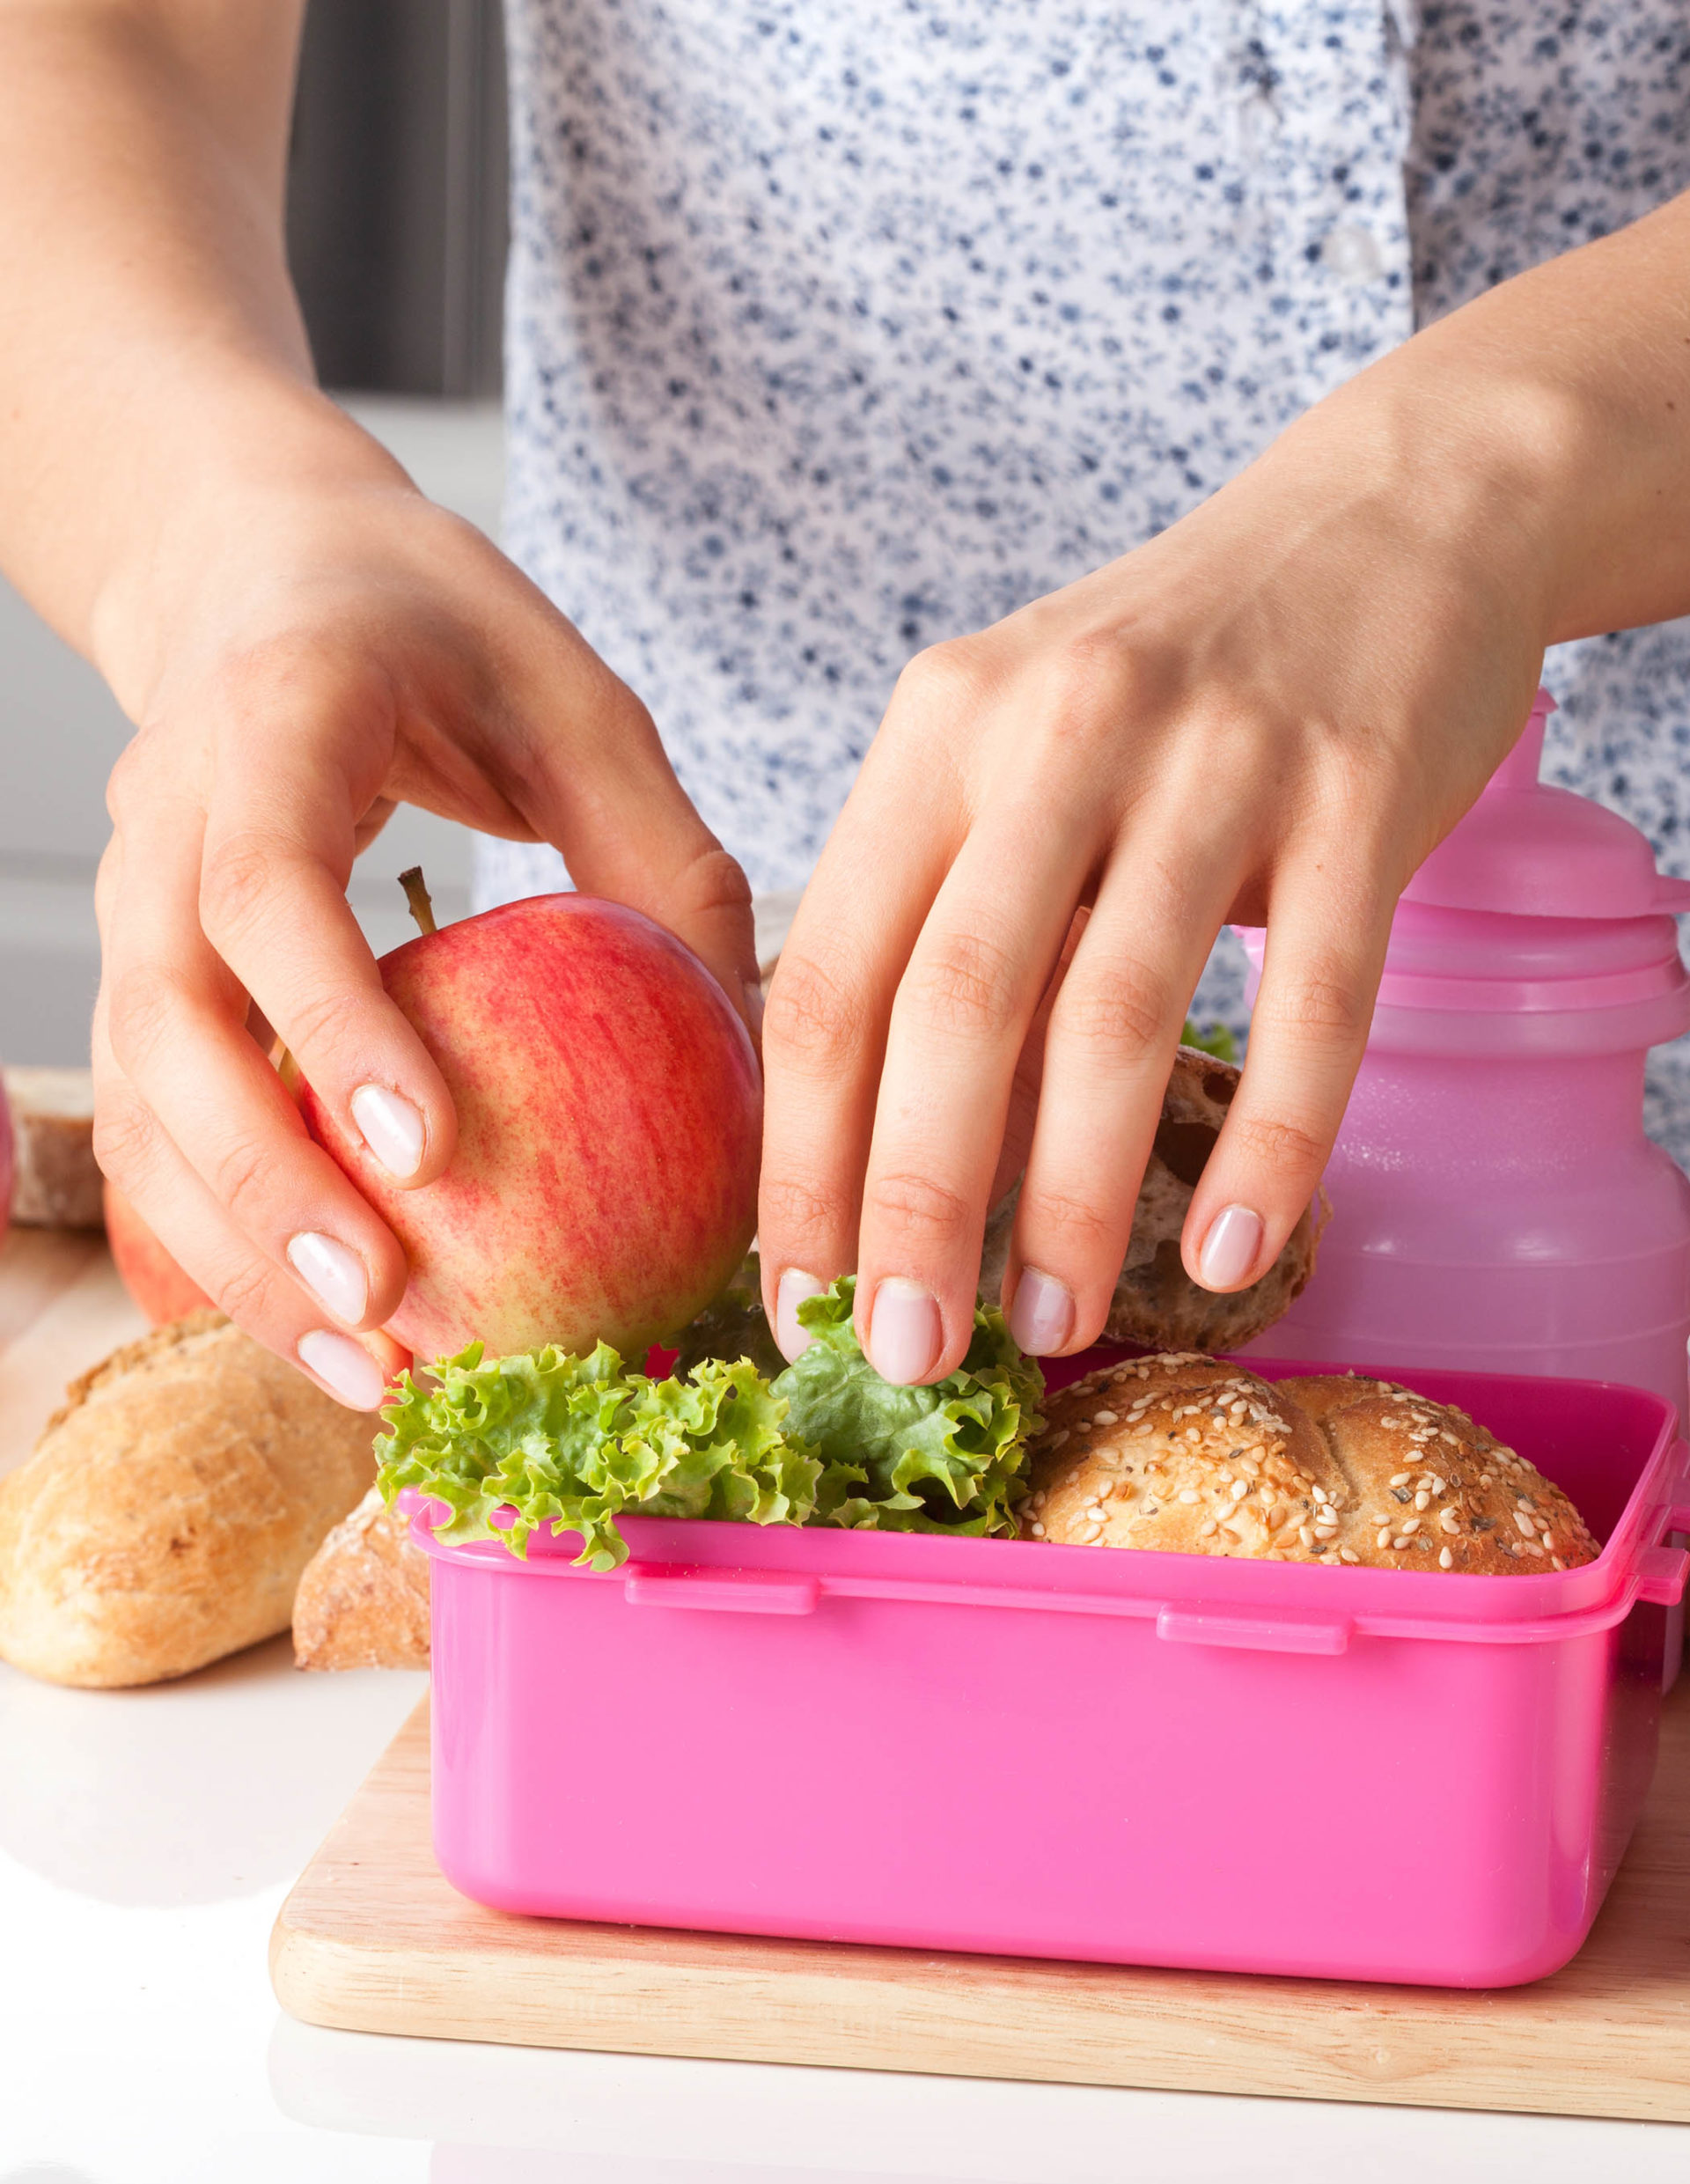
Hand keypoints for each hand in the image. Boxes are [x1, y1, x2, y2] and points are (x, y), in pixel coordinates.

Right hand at [93, 464, 757, 1407]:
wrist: (263, 571)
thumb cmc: (444, 634)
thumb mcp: (580, 704)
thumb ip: (663, 861)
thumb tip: (756, 1060)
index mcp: (276, 715)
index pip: (266, 883)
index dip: (332, 1023)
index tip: (424, 1157)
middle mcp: (167, 811)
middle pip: (168, 1024)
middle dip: (264, 1189)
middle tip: (386, 1318)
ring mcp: (131, 897)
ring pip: (139, 1099)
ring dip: (234, 1249)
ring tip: (363, 1371)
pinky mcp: (145, 970)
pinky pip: (153, 1121)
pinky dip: (221, 1232)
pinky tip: (317, 1324)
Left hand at [757, 360, 1555, 1381]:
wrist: (1383, 522)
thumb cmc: (1161, 680)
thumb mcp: (1005, 746)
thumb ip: (933, 908)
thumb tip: (859, 1150)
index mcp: (936, 732)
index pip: (829, 973)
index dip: (800, 1155)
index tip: (797, 1296)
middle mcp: (1057, 733)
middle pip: (954, 1007)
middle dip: (916, 1208)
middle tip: (904, 1358)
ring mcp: (1216, 760)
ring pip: (1119, 1016)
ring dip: (1072, 1202)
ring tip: (1049, 1328)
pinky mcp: (1360, 795)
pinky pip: (1315, 1005)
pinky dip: (1270, 1144)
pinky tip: (1226, 1251)